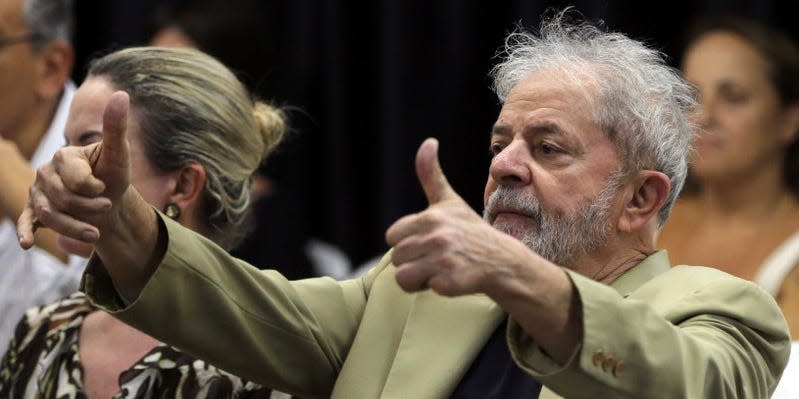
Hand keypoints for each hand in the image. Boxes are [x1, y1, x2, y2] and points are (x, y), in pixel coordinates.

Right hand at [18, 91, 130, 247]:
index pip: (74, 177)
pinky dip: (25, 232)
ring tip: (95, 235)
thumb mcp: (119, 154)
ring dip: (73, 228)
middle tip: (106, 208)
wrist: (109, 202)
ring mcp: (38, 192)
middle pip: (63, 198)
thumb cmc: (113, 175)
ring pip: (50, 215)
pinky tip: (26, 244)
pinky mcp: (35, 211)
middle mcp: (46, 172)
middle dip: (88, 208)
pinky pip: (27, 221)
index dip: (93, 188)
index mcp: (64, 156)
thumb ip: (116, 127)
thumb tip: (121, 94)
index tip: (106, 190)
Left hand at [386, 138, 533, 296]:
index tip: (429, 241)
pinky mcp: (452, 281)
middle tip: (438, 258)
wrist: (503, 261)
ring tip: (441, 270)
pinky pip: (425, 290)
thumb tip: (428, 141)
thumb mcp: (449, 201)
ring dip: (420, 279)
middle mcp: (437, 236)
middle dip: (413, 262)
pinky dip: (437, 288)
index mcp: (430, 217)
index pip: (392, 237)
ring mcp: (445, 260)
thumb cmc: (471, 231)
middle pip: (396, 258)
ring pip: (403, 278)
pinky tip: (454, 279)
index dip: (409, 242)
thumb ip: (431, 174)